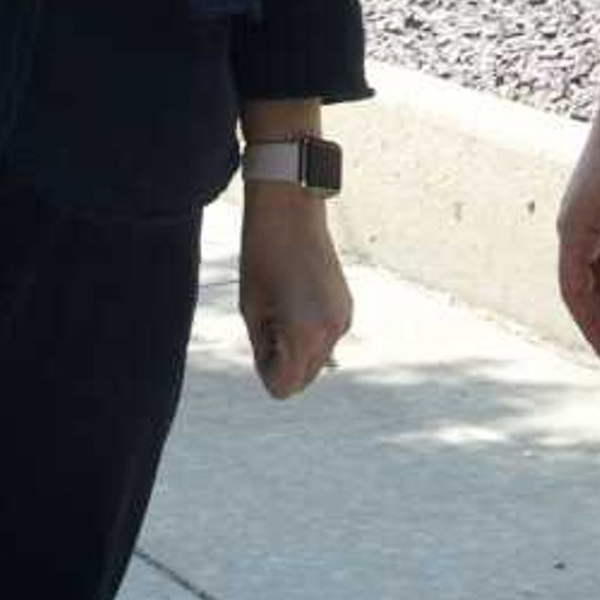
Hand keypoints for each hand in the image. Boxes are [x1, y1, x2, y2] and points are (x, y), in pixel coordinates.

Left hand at [239, 188, 351, 397]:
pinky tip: (297, 298)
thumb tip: (276, 374)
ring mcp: (344, 321)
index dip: (264, 369)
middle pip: (302, 379)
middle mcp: (331, 333)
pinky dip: (310, 332)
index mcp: (305, 335)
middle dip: (282, 362)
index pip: (283, 387)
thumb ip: (264, 349)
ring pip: (315, 360)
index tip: (260, 337)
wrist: (290, 212)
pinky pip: (325, 338)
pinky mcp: (347, 309)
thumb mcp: (252, 309)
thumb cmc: (262, 256)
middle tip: (268, 321)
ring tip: (282, 305)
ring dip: (296, 347)